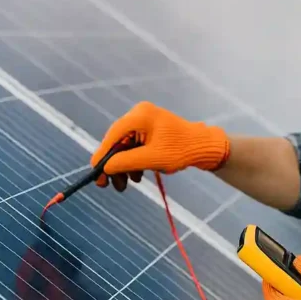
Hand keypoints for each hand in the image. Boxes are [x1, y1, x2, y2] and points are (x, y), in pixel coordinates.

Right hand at [91, 101, 230, 190]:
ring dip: (124, 166)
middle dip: (115, 165)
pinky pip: (134, 145)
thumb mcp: (151, 159)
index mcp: (139, 116)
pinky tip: (137, 175)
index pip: (113, 136)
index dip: (102, 157)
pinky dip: (133, 161)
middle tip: (110, 185)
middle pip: (117, 141)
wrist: (204, 147)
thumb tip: (103, 167)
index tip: (96, 175)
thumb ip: (126, 162)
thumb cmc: (181, 151)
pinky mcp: (149, 129)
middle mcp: (139, 114)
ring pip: (125, 146)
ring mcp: (144, 120)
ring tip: (128, 184)